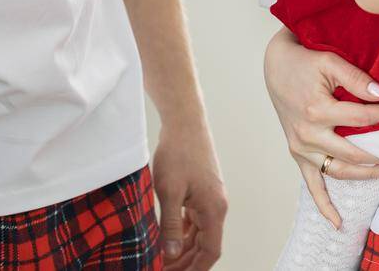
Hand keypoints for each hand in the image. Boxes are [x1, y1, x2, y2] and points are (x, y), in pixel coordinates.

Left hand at [151, 120, 228, 269]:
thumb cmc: (178, 152)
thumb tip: (170, 254)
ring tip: (162, 258)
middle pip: (204, 244)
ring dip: (183, 248)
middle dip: (186, 261)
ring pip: (198, 233)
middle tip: (163, 269)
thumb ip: (170, 225)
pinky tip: (167, 238)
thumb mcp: (168, 191)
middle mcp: (216, 206)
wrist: (184, 121)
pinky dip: (182, 232)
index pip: (210, 251)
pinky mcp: (201, 191)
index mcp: (214, 209)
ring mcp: (209, 198)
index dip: (195, 268)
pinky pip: (193, 220)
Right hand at [263, 29, 378, 229]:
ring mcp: (302, 147)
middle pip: (355, 151)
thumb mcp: (330, 61)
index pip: (364, 118)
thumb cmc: (303, 61)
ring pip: (339, 170)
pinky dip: (324, 205)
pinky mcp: (297, 153)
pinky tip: (338, 223)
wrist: (275, 66)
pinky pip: (312, 185)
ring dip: (366, 175)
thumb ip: (355, 78)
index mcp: (318, 110)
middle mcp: (309, 133)